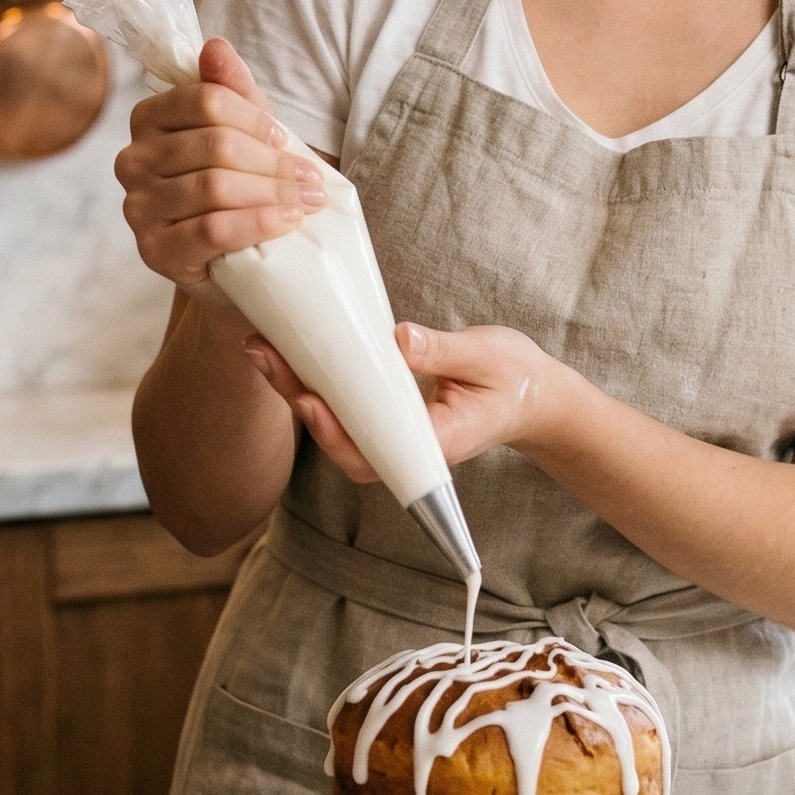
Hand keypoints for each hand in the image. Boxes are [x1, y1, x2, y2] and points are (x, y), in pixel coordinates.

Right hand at [115, 36, 324, 304]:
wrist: (235, 258)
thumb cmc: (240, 185)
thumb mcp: (244, 132)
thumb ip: (231, 89)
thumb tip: (216, 46)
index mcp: (149, 119)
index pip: (204, 100)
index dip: (254, 118)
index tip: (285, 138)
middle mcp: (132, 160)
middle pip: (214, 145)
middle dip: (273, 162)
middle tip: (312, 179)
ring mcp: (138, 208)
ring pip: (214, 186)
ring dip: (273, 192)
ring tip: (308, 200)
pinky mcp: (154, 251)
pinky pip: (212, 229)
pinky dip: (258, 222)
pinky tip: (288, 221)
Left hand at [243, 321, 568, 481]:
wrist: (532, 398)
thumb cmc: (515, 379)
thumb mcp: (488, 357)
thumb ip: (443, 351)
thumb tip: (400, 339)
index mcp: (435, 443)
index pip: (371, 454)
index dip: (334, 434)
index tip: (308, 401)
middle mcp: (407, 449)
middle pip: (339, 440)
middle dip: (297, 399)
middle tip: (263, 354)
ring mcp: (395, 435)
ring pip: (336, 424)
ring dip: (296, 387)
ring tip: (262, 346)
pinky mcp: (387, 414)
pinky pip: (346, 406)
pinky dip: (317, 379)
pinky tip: (291, 349)